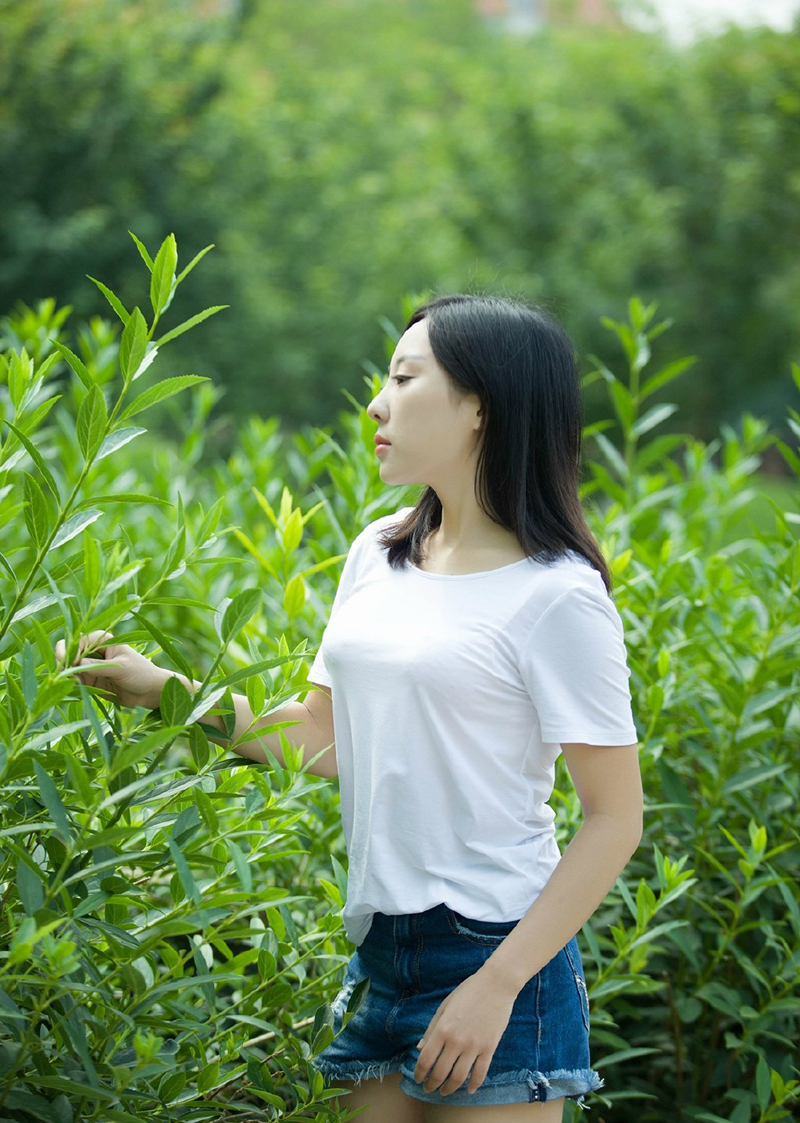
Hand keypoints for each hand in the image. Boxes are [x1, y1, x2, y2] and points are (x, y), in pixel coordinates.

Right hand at [55, 630, 168, 709]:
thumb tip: (75, 664)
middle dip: (64, 661)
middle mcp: (96, 652)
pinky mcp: (92, 682)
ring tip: (69, 683)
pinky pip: (76, 681)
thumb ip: (97, 667)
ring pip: (71, 668)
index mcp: (104, 641)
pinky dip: (71, 684)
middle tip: (61, 673)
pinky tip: (72, 689)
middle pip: (71, 653)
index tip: (70, 663)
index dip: (71, 650)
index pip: (80, 641)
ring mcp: (92, 667)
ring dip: (66, 674)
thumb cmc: (142, 673)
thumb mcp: (120, 668)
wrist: (152, 692)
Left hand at [413, 966, 515, 1096]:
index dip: (419, 1073)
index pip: (426, 1059)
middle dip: (431, 1084)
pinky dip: (474, 1085)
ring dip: (449, 1088)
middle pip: (440, 1072)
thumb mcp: (445, 1006)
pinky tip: (468, 1090)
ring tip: (444, 1092)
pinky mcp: (489, 1048)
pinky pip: (480, 1073)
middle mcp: (457, 1041)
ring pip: (459, 1077)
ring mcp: (474, 1046)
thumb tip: (419, 1047)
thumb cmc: (468, 992)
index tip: (417, 1078)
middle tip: (428, 1088)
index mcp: (443, 1029)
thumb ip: (431, 1028)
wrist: (496, 985)